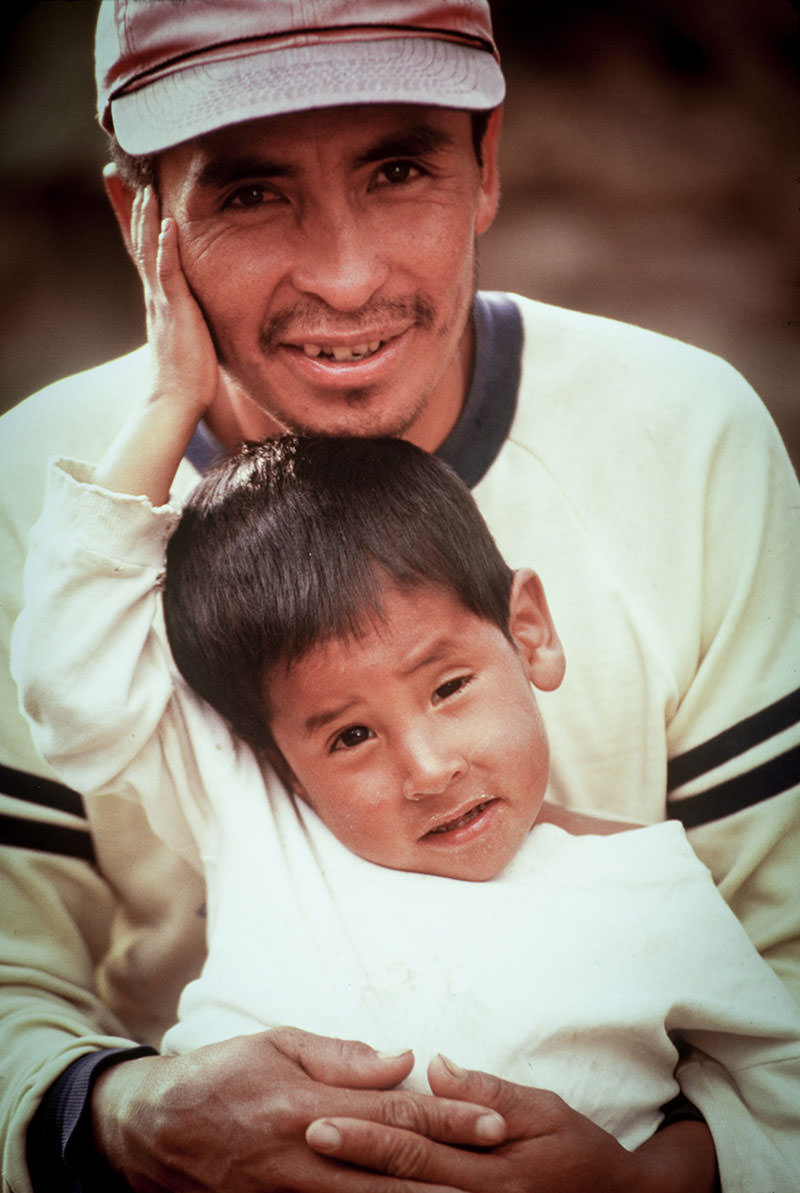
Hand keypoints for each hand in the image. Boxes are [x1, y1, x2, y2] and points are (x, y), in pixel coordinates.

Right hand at [90, 1028, 505, 1192]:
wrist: (155, 1130)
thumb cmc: (222, 1074)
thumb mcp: (277, 1043)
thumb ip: (341, 1057)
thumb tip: (403, 1059)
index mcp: (305, 1105)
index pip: (393, 1111)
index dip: (447, 1117)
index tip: (493, 1121)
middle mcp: (303, 1157)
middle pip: (393, 1169)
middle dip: (452, 1171)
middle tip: (502, 1169)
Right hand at [131, 185, 220, 417]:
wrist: (176, 398)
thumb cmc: (187, 371)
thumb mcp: (188, 331)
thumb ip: (188, 312)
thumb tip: (196, 306)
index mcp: (158, 297)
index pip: (144, 251)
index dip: (135, 222)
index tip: (128, 191)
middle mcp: (154, 294)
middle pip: (138, 242)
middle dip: (131, 208)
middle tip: (119, 175)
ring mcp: (162, 301)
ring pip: (148, 251)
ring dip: (146, 218)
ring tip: (144, 188)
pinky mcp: (175, 311)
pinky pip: (169, 274)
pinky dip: (166, 249)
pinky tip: (166, 227)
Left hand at [306, 1054, 718, 1192]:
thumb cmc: (579, 1150)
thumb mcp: (545, 1110)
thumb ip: (488, 1090)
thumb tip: (433, 1066)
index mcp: (491, 1170)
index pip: (416, 1148)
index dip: (366, 1134)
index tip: (320, 1118)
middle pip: (399, 1182)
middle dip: (347, 1162)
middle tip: (300, 1141)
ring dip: (355, 1191)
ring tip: (304, 1177)